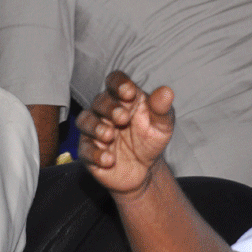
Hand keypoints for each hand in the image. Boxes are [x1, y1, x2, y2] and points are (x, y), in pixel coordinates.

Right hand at [77, 71, 174, 196]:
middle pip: (99, 101)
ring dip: (96, 127)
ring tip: (109, 136)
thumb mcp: (162, 125)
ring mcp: (93, 130)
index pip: (115, 81)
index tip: (129, 92)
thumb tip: (166, 91)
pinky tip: (109, 159)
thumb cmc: (150, 140)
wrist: (144, 170)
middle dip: (109, 108)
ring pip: (85, 121)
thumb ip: (161, 109)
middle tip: (122, 118)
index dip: (119, 83)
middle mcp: (104, 110)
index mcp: (123, 98)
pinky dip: (95, 153)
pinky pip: (85, 149)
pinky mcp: (87, 151)